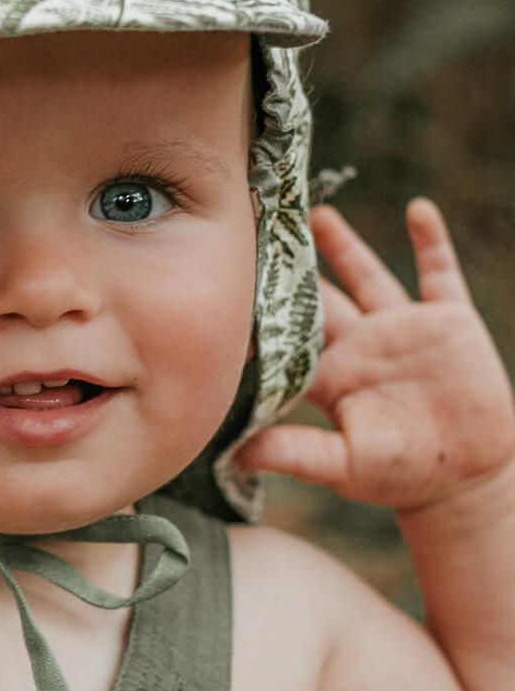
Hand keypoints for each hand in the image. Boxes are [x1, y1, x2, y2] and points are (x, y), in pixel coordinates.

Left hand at [237, 198, 514, 513]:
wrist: (463, 480)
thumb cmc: (398, 475)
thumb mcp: (342, 465)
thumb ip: (294, 453)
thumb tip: (236, 454)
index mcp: (328, 371)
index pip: (284, 332)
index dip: (257, 308)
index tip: (226, 275)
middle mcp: (358, 342)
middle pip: (316, 293)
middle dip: (290, 264)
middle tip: (259, 225)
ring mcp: (401, 328)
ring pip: (364, 274)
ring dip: (342, 244)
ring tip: (315, 212)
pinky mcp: (448, 322)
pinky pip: (439, 273)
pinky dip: (431, 241)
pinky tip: (419, 209)